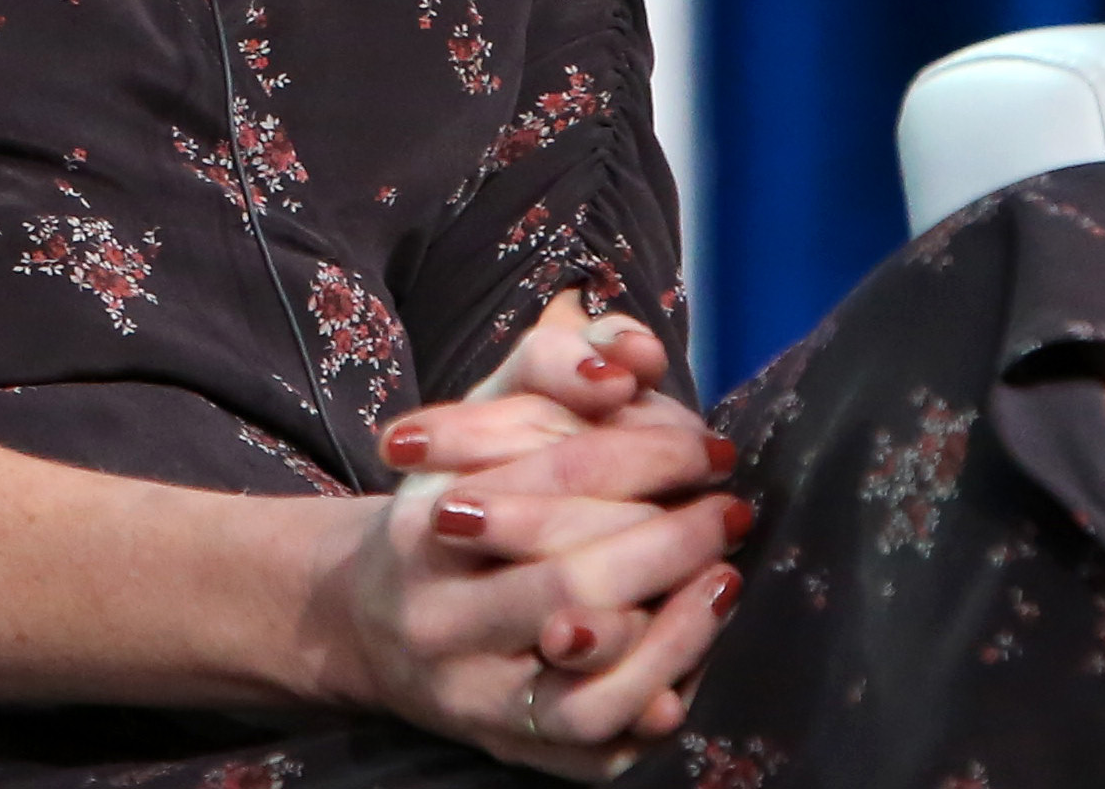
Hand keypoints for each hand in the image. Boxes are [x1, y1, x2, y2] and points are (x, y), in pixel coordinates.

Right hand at [311, 296, 741, 773]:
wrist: (373, 621)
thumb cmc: (451, 502)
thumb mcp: (478, 420)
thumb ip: (549, 368)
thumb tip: (634, 355)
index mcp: (423, 523)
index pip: (549, 490)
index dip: (643, 460)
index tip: (708, 445)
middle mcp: (435, 617)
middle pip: (572, 585)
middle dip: (672, 544)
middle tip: (731, 511)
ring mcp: (473, 694)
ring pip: (590, 686)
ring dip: (679, 632)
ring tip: (726, 579)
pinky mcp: (512, 749)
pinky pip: (598, 745)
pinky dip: (656, 700)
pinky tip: (694, 659)